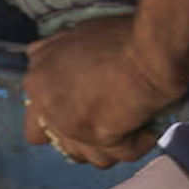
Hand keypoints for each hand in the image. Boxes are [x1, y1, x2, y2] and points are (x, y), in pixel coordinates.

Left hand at [22, 16, 188, 166]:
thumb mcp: (79, 32)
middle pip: (62, 144)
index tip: (87, 111)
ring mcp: (72, 125)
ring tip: (134, 128)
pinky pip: (122, 154)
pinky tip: (150, 130)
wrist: (152, 48)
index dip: (66, 117)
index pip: (36, 119)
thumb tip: (45, 54)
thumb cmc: (125, 35)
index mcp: (38, 79)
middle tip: (109, 124)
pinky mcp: (100, 138)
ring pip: (91, 155)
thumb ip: (56, 51)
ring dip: (113, 146)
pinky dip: (139, 143)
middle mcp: (49, 105)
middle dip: (85, 139)